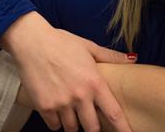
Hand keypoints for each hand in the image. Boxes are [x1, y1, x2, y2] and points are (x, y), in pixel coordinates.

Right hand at [0, 11, 135, 131]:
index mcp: (94, 82)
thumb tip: (133, 59)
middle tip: (89, 120)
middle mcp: (80, 96)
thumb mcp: (89, 47)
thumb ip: (111, 57)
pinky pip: (54, 126)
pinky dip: (56, 121)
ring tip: (70, 110)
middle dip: (93, 128)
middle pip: (93, 128)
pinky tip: (56, 109)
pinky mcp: (44, 106)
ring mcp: (62, 103)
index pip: (113, 113)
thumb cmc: (61, 42)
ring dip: (73, 123)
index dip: (123, 129)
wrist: (31, 41)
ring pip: (72, 128)